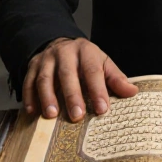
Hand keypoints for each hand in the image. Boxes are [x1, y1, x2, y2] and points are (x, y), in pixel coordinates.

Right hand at [23, 37, 138, 121]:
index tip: (102, 109)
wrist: (61, 45)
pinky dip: (29, 97)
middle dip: (72, 95)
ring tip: (52, 116)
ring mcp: (46, 59)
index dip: (98, 90)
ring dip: (47, 97)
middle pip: (67, 73)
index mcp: (86, 51)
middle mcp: (65, 52)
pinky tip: (33, 111)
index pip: (93, 70)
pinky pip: (28, 81)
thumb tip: (132, 92)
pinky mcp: (32, 66)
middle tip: (76, 116)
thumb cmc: (85, 60)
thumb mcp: (103, 64)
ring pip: (45, 77)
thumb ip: (115, 78)